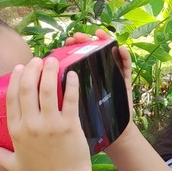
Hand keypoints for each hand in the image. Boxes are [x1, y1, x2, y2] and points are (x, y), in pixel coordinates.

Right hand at [0, 57, 96, 170]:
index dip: (14, 79)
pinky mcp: (69, 126)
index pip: (11, 98)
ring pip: (47, 90)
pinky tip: (72, 74)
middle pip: (27, 89)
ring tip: (53, 60)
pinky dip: (71, 85)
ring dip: (49, 71)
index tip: (19, 68)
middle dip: (31, 70)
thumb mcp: (13, 163)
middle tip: (38, 60)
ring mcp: (50, 125)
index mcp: (16, 131)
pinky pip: (69, 100)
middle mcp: (30, 125)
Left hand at [66, 29, 138, 147]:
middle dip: (83, 41)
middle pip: (90, 50)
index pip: (76, 55)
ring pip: (107, 53)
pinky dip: (124, 57)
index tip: (66, 42)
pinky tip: (121, 49)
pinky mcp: (123, 82)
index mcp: (81, 77)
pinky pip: (125, 67)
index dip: (71, 47)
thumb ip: (60, 93)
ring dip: (102, 42)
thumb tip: (46, 79)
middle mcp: (95, 73)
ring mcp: (110, 75)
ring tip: (98, 35)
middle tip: (77, 37)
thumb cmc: (87, 122)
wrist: (109, 135)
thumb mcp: (71, 108)